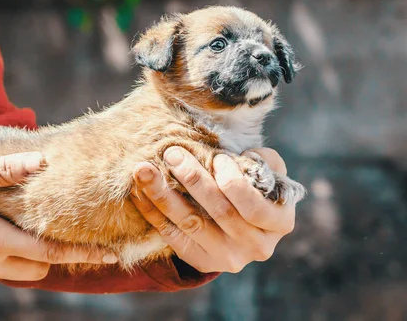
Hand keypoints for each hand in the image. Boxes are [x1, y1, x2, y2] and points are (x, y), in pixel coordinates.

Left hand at [131, 147, 294, 273]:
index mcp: (280, 222)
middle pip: (218, 212)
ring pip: (190, 224)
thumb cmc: (254, 186)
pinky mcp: (203, 263)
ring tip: (144, 170)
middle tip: (172, 154)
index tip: (216, 156)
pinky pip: (173, 237)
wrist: (242, 222)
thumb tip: (243, 155)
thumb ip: (262, 161)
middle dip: (192, 179)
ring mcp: (229, 259)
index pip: (251, 204)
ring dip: (163, 194)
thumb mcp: (267, 172)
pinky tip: (138, 192)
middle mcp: (257, 247)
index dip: (231, 179)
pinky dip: (153, 213)